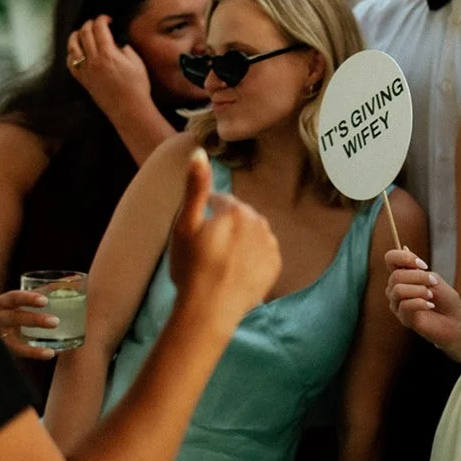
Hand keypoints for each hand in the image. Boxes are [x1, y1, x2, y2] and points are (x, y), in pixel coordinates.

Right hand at [0, 289, 60, 360]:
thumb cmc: (16, 308)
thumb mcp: (26, 298)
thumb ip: (47, 290)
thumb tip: (76, 277)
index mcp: (4, 302)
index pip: (13, 297)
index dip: (28, 298)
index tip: (44, 301)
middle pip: (13, 318)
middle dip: (34, 320)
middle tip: (55, 322)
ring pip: (11, 342)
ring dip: (31, 348)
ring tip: (51, 351)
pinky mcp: (2, 349)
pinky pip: (17, 354)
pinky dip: (33, 354)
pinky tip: (50, 354)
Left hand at [67, 15, 152, 119]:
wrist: (128, 108)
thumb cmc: (136, 86)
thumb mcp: (136, 62)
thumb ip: (124, 47)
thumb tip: (115, 40)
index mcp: (108, 54)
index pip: (99, 29)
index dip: (102, 19)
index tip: (107, 19)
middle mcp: (93, 60)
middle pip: (85, 34)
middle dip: (90, 24)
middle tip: (96, 22)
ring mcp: (85, 70)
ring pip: (72, 46)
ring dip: (76, 35)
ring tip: (82, 32)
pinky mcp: (82, 79)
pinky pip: (70, 62)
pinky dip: (71, 52)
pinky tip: (76, 50)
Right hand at [168, 149, 281, 326]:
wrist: (209, 309)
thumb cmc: (191, 267)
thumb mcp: (185, 225)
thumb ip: (195, 186)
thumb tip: (199, 151)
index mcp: (237, 210)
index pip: (220, 203)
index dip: (205, 216)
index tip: (196, 233)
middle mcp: (260, 223)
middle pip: (239, 218)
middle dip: (224, 228)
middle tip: (206, 250)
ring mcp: (270, 245)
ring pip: (252, 235)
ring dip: (239, 242)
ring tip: (219, 262)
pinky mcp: (276, 265)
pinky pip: (262, 254)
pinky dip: (251, 258)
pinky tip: (234, 271)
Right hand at [385, 248, 460, 360]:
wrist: (455, 320)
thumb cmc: (445, 299)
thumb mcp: (434, 279)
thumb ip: (418, 270)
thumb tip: (404, 248)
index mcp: (402, 275)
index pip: (390, 258)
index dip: (404, 257)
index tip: (423, 264)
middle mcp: (395, 289)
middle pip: (395, 276)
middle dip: (418, 277)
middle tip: (433, 282)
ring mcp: (397, 304)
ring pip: (398, 290)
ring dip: (419, 290)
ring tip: (431, 296)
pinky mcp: (403, 318)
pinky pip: (405, 305)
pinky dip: (420, 303)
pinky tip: (430, 306)